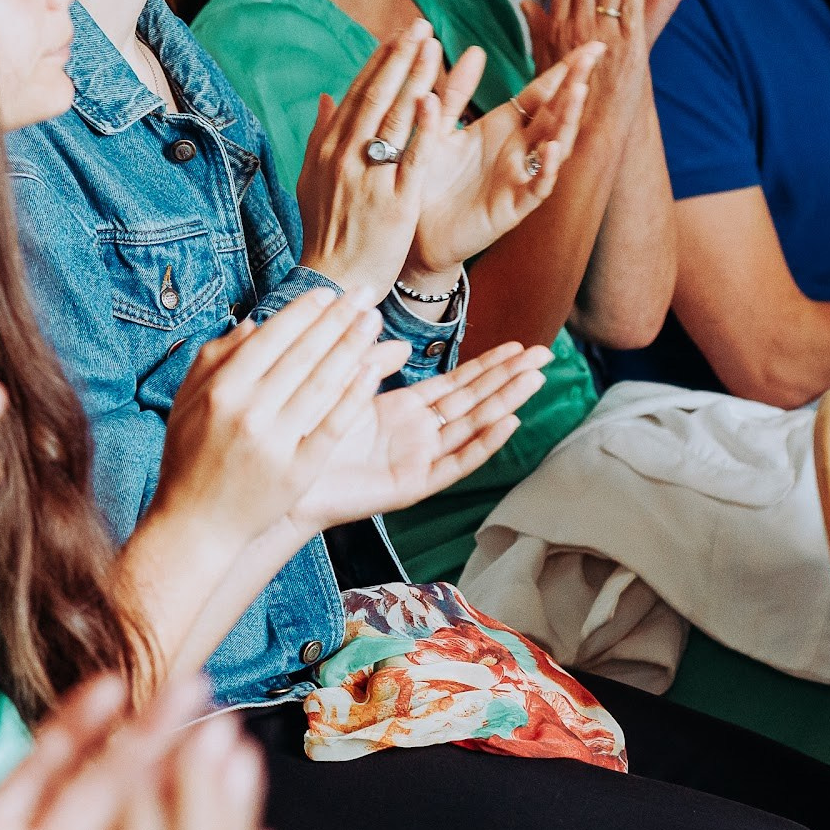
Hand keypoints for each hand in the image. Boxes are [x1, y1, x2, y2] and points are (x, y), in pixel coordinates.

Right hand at [145, 290, 405, 553]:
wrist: (196, 524)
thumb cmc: (189, 459)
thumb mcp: (187, 402)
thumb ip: (214, 358)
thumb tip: (252, 324)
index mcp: (221, 390)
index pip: (270, 339)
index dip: (302, 313)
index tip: (326, 293)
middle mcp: (248, 412)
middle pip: (302, 355)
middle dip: (336, 319)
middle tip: (364, 293)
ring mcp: (275, 442)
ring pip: (322, 384)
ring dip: (352, 348)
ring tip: (373, 322)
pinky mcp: (298, 470)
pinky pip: (333, 425)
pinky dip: (354, 396)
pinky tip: (373, 372)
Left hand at [288, 340, 552, 528]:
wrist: (283, 477)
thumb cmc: (307, 434)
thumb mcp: (343, 388)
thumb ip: (371, 364)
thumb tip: (402, 343)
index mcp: (404, 411)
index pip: (458, 383)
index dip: (489, 365)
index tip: (520, 345)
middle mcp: (418, 435)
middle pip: (474, 401)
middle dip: (509, 378)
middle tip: (546, 355)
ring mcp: (418, 460)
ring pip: (472, 427)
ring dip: (505, 403)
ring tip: (535, 380)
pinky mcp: (412, 485)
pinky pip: (453, 463)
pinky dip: (482, 444)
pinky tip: (507, 423)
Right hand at [296, 21, 447, 301]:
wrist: (334, 280)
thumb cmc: (327, 232)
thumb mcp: (312, 180)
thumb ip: (320, 136)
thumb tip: (325, 96)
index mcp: (329, 150)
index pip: (357, 94)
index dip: (380, 61)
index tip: (399, 34)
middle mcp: (346, 158)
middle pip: (375, 98)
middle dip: (399, 58)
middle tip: (420, 25)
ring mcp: (369, 179)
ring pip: (393, 119)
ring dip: (413, 78)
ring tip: (432, 46)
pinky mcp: (394, 203)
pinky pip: (409, 159)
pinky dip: (420, 129)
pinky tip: (432, 100)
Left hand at [407, 43, 602, 272]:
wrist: (413, 230)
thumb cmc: (428, 178)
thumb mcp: (439, 128)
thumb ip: (455, 93)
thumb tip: (475, 50)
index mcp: (504, 127)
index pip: (542, 93)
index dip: (565, 70)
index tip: (592, 45)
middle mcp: (519, 150)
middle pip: (555, 113)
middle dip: (574, 85)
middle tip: (593, 56)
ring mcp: (519, 178)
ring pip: (555, 146)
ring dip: (568, 121)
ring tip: (579, 92)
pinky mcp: (512, 207)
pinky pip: (536, 187)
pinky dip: (547, 169)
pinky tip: (553, 150)